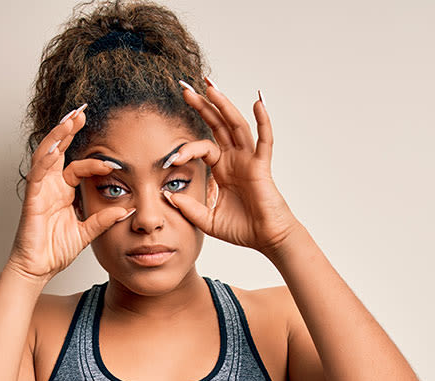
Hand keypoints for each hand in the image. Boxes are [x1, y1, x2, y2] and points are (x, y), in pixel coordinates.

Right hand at [7, 105, 134, 281]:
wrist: (37, 269)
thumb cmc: (54, 250)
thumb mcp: (87, 232)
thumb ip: (103, 219)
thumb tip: (125, 210)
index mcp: (63, 192)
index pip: (78, 167)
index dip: (95, 162)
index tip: (113, 161)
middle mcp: (50, 187)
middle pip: (58, 151)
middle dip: (69, 130)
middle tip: (82, 112)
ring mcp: (39, 191)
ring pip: (46, 156)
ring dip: (57, 136)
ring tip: (69, 119)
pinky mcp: (31, 199)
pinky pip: (37, 175)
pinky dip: (45, 160)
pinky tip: (54, 147)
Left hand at [164, 79, 301, 256]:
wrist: (266, 239)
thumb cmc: (242, 229)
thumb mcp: (207, 219)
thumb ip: (188, 208)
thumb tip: (168, 195)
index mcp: (222, 169)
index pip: (202, 147)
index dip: (185, 149)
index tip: (169, 159)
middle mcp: (235, 159)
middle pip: (217, 125)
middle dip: (202, 106)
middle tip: (185, 89)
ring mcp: (249, 159)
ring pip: (236, 125)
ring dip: (223, 105)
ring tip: (210, 87)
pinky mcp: (261, 166)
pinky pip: (264, 140)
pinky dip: (263, 121)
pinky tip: (257, 102)